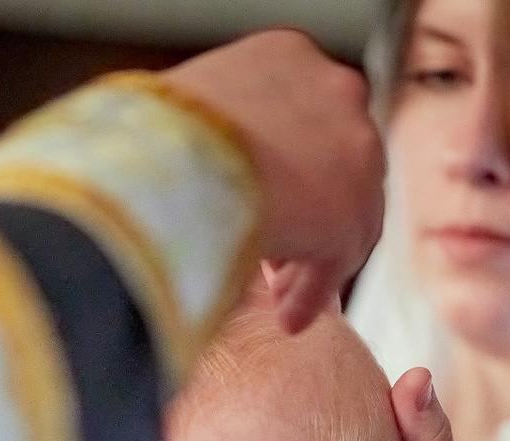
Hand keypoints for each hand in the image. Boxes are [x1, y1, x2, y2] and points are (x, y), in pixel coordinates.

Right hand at [163, 31, 384, 332]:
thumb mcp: (188, 113)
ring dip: (312, 262)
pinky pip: (337, 258)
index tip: (265, 206)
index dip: (286, 172)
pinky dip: (313, 290)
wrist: (170, 157)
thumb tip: (190, 165)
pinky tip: (289, 316)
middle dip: (306, 218)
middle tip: (279, 262)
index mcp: (290, 56)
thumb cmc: (155, 134)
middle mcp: (334, 92)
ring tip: (281, 299)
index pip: (304, 122)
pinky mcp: (353, 209)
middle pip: (334, 169)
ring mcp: (354, 149)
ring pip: (344, 216)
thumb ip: (212, 134)